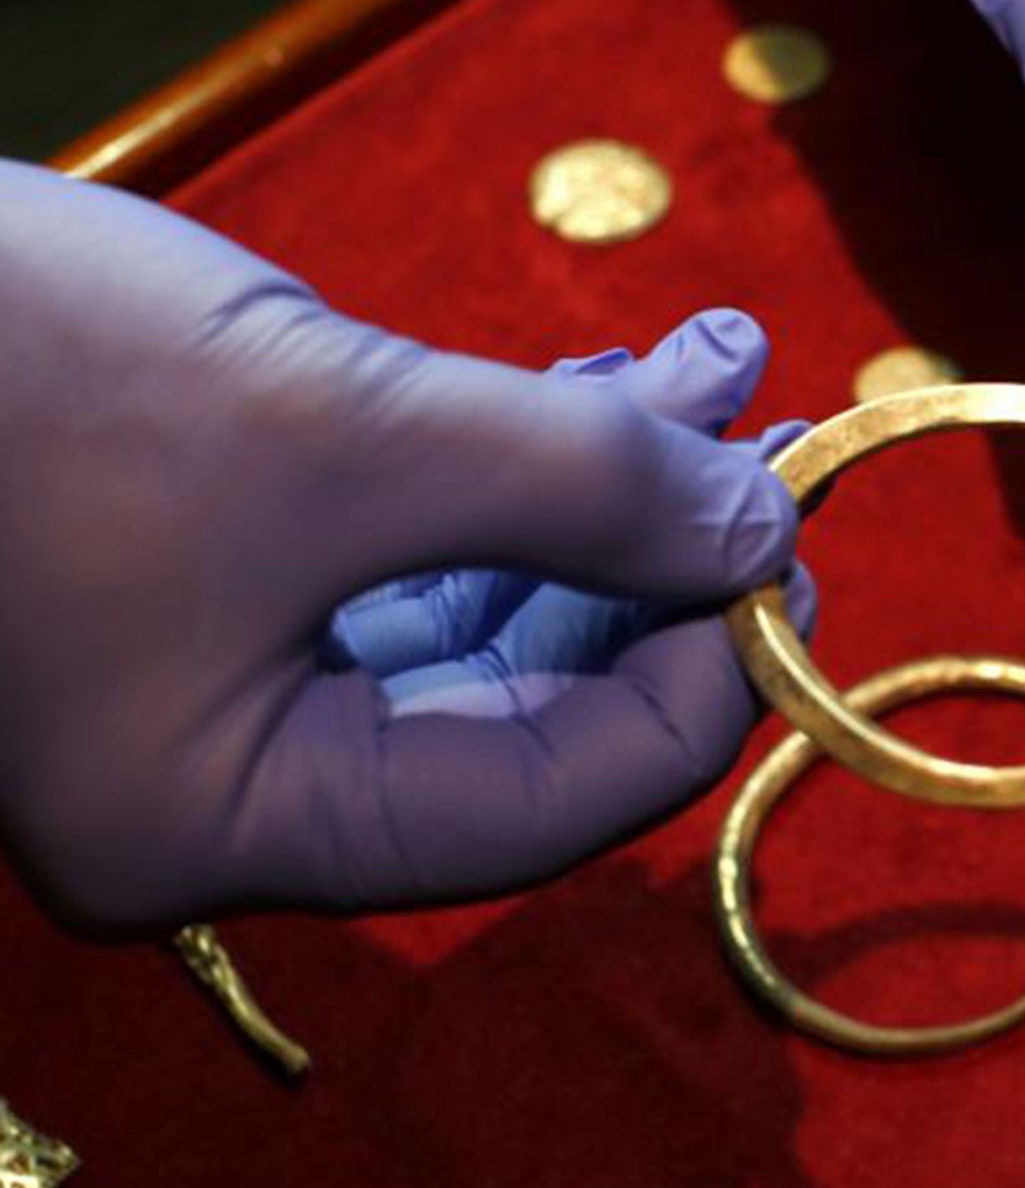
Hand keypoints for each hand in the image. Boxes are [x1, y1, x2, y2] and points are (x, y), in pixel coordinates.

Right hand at [0, 160, 807, 931]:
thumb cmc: (9, 370)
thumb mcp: (333, 430)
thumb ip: (574, 482)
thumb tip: (760, 531)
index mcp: (242, 820)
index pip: (555, 793)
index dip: (698, 673)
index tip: (784, 546)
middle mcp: (240, 776)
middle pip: (536, 701)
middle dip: (664, 565)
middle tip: (773, 455)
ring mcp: (224, 670)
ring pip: (488, 604)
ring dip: (612, 486)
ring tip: (727, 374)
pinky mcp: (218, 564)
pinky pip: (419, 538)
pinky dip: (519, 456)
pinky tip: (626, 367)